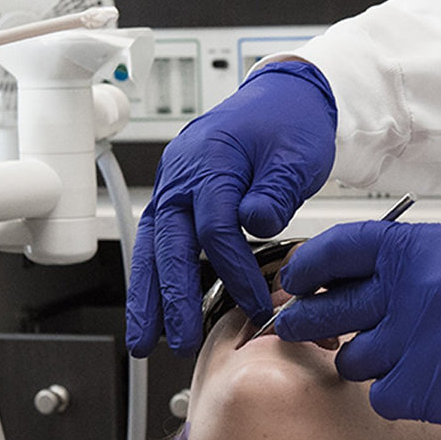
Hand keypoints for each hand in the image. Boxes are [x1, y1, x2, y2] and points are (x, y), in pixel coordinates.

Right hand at [126, 61, 336, 356]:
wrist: (283, 99)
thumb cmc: (290, 124)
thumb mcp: (296, 154)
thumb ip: (275, 192)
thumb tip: (254, 224)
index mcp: (212, 159)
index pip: (216, 228)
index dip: (236, 271)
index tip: (255, 304)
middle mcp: (183, 174)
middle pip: (170, 243)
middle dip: (172, 297)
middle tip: (177, 340)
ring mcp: (175, 186)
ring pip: (153, 248)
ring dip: (148, 296)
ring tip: (144, 338)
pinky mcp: (178, 198)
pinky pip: (160, 243)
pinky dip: (155, 277)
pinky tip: (154, 307)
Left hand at [276, 221, 440, 432]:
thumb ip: (405, 266)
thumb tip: (348, 280)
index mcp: (423, 248)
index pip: (340, 247)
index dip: (308, 265)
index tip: (293, 280)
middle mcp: (414, 288)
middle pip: (329, 308)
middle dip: (304, 321)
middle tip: (292, 327)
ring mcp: (419, 339)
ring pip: (354, 360)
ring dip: (369, 363)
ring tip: (409, 358)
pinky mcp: (428, 387)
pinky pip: (382, 396)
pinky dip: (398, 395)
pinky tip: (430, 384)